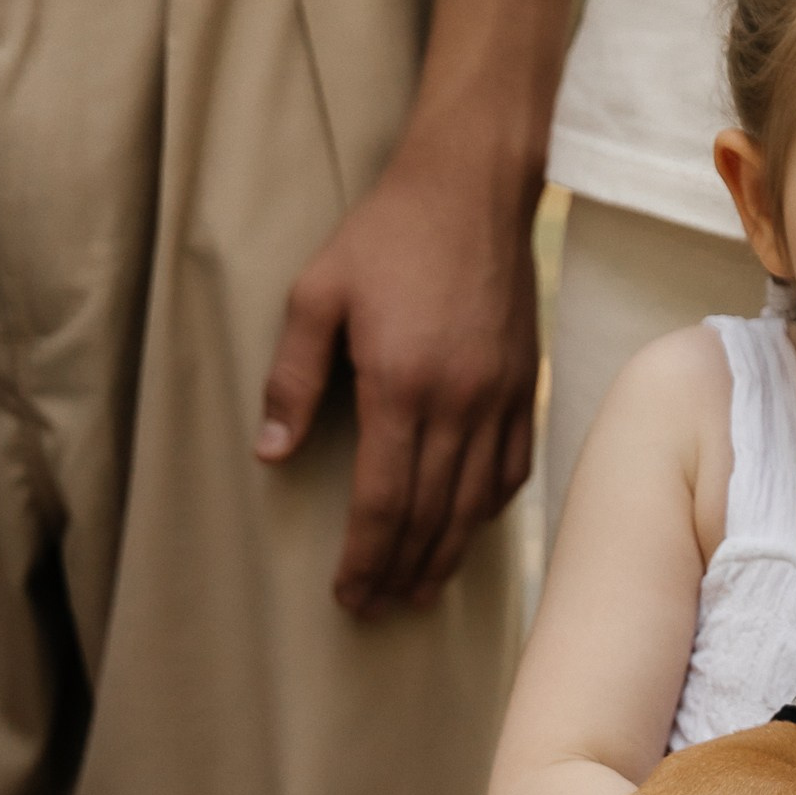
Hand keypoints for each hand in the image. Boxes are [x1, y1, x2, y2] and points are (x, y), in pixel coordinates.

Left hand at [258, 128, 540, 617]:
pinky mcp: (523, 384)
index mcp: (402, 386)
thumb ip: (292, 377)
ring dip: (446, 553)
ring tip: (420, 588)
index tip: (348, 592)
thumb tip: (272, 451)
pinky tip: (468, 527)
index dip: (365, 557)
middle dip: (401, 569)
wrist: (473, 187)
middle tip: (376, 606)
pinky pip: (511, 467)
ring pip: (475, 502)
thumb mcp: (316, 293)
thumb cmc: (387, 234)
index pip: (384, 500)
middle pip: (431, 514)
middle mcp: (458, 403)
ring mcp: (499, 397)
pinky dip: (488, 509)